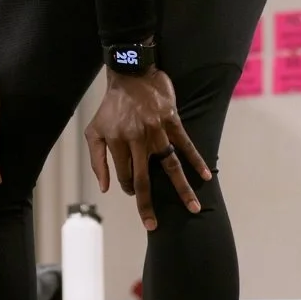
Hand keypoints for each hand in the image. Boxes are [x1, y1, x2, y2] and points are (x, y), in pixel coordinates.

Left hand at [85, 67, 209, 230]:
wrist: (130, 74)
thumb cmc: (111, 107)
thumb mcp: (94, 131)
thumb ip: (97, 160)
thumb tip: (106, 189)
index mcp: (117, 142)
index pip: (125, 176)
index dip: (129, 187)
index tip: (134, 190)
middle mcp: (136, 139)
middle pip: (144, 178)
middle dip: (148, 205)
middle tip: (153, 225)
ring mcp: (156, 130)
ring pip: (170, 166)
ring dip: (182, 189)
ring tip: (193, 208)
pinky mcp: (172, 121)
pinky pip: (186, 144)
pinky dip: (196, 160)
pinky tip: (205, 176)